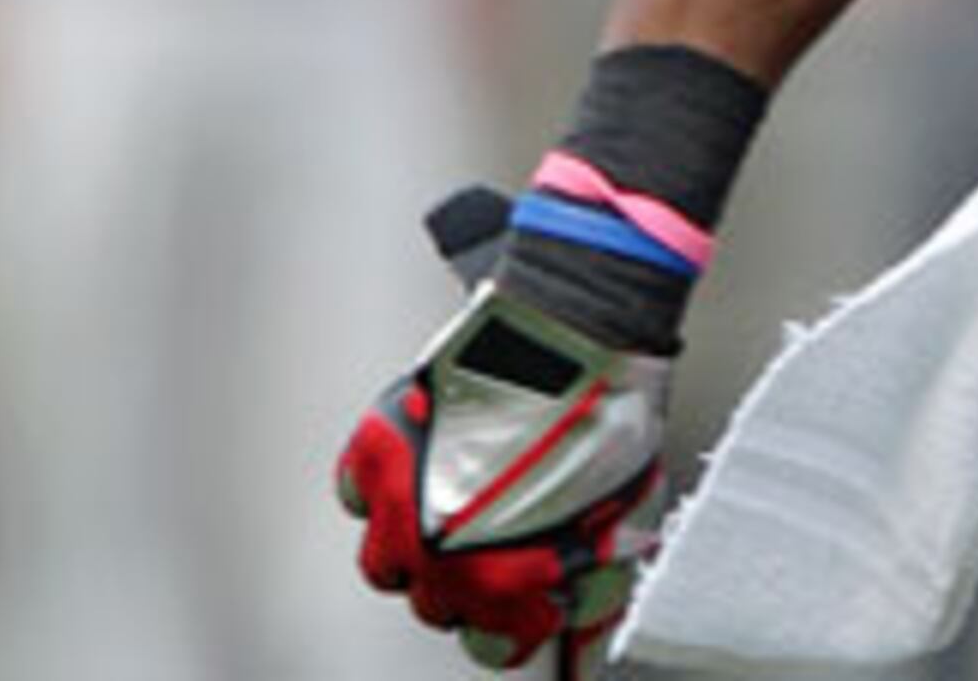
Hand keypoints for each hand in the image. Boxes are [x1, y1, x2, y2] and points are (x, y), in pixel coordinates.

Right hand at [338, 274, 670, 671]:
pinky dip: (380, 493)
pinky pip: (355, 497)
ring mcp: (397, 501)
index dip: (522, 624)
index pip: (497, 645)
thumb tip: (583, 616)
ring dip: (418, 555)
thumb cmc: (604, 415)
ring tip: (454, 522)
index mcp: (502, 578)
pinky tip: (421, 474)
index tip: (536, 605)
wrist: (574, 332)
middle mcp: (437, 552)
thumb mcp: (622, 515)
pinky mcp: (375, 449)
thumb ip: (593, 575)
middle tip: (501, 555)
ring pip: (385, 566)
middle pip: (438, 608)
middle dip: (472, 589)